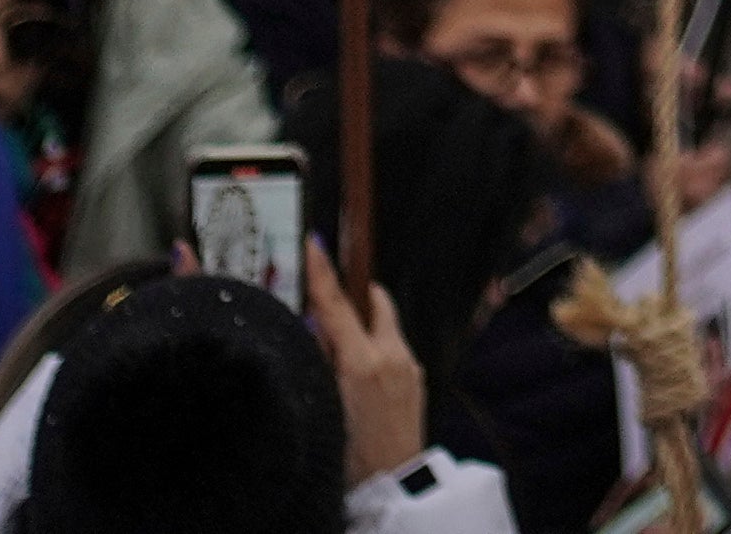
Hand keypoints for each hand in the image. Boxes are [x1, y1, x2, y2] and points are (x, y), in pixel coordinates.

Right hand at [306, 240, 425, 482]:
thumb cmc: (350, 457)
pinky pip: (392, 352)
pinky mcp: (416, 380)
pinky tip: (359, 378)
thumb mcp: (321, 404)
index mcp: (362, 362)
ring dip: (363, 330)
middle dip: (353, 298)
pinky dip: (375, 352)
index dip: (322, 272)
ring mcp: (409, 367)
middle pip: (373, 305)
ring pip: (383, 329)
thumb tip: (314, 328)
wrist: (393, 487)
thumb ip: (318, 362)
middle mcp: (392, 356)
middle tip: (329, 304)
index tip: (316, 242)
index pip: (335, 305)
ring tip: (339, 356)